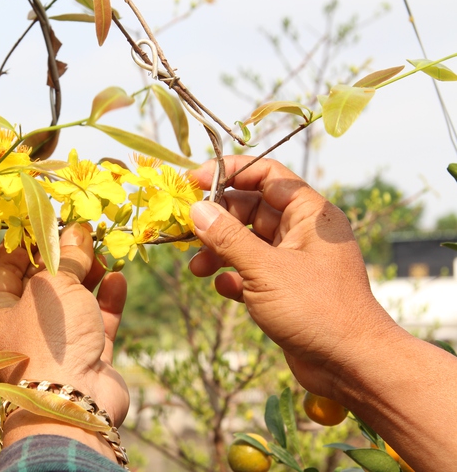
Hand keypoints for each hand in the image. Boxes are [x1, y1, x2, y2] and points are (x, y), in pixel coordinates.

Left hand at [0, 224, 128, 457]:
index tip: (46, 220)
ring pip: (73, 301)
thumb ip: (66, 256)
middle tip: (84, 232)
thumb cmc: (49, 340)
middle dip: (64, 257)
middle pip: (43, 284)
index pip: (4, 270)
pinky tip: (117, 279)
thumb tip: (77, 231)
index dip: (25, 243)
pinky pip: (97, 322)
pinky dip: (107, 300)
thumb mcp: (53, 286)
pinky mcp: (88, 357)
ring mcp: (57, 345)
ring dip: (88, 275)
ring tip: (104, 252)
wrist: (74, 405)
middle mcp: (24, 330)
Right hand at [186, 156, 405, 395]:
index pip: (267, 175)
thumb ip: (228, 237)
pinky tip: (223, 289)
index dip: (230, 172)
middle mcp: (303, 232)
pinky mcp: (286, 289)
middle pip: (251, 209)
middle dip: (218, 219)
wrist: (351, 366)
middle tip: (187, 231)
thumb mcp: (265, 269)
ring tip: (197, 268)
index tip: (193, 181)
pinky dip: (233, 277)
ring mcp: (294, 261)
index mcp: (310, 215)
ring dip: (220, 251)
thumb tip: (196, 209)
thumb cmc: (315, 308)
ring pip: (248, 243)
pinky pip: (252, 271)